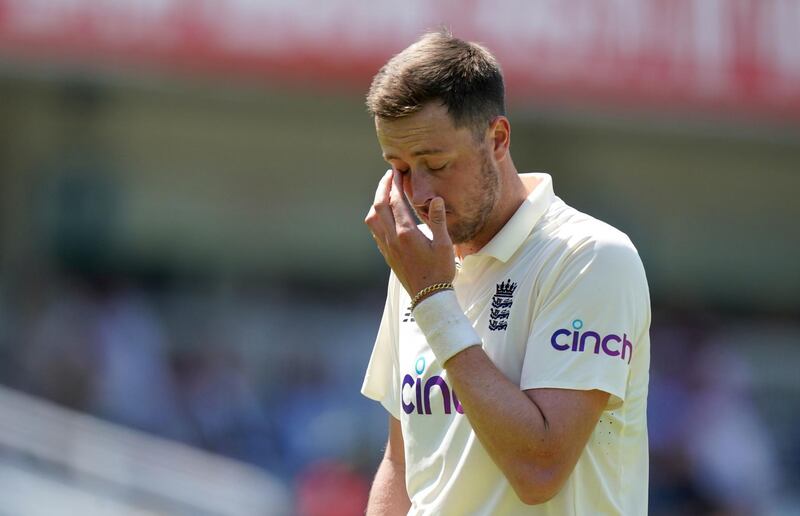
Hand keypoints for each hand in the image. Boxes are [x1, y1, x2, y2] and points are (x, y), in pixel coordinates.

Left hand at [365, 169, 455, 296]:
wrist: (428, 297)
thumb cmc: (440, 271)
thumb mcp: (444, 244)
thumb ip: (438, 220)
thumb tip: (435, 199)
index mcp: (406, 233)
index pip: (395, 201)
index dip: (395, 183)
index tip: (397, 171)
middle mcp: (392, 238)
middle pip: (379, 206)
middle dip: (382, 188)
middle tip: (389, 176)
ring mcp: (387, 247)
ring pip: (372, 218)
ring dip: (377, 202)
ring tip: (385, 194)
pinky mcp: (387, 255)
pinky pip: (375, 231)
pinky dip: (377, 217)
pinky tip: (385, 216)